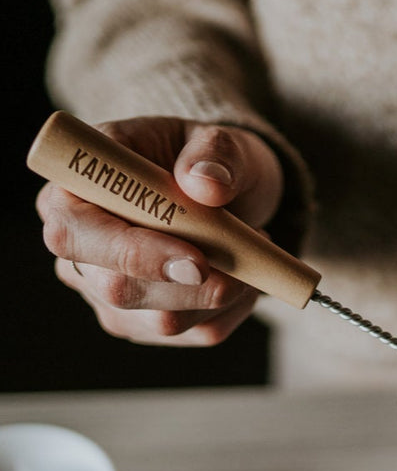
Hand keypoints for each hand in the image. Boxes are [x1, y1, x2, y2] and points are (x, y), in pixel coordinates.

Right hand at [36, 116, 283, 344]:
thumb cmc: (203, 159)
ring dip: (224, 293)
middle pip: (118, 291)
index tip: (197, 259)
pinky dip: (237, 307)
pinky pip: (199, 332)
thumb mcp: (215, 139)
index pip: (74, 235)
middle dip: (189, 286)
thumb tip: (206, 183)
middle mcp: (80, 254)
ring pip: (163, 321)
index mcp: (71, 194)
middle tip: (244, 261)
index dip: (132, 252)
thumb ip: (213, 153)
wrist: (223, 193)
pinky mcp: (148, 325)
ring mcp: (109, 297)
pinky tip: (247, 276)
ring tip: (251, 249)